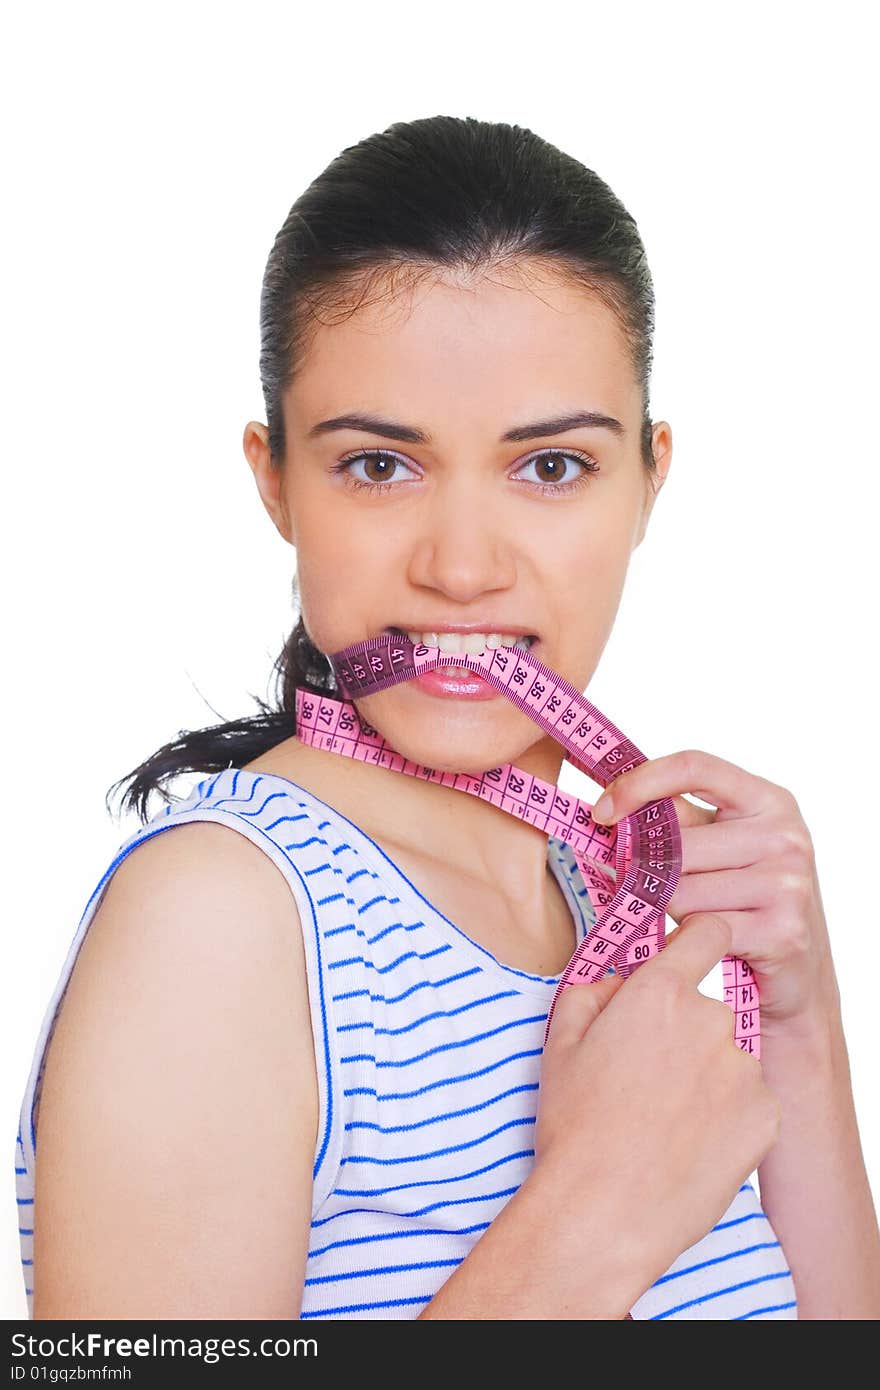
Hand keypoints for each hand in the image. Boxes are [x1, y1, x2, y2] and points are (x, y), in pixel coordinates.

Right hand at [535, 913, 782, 1288]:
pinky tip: (691, 1145)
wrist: (603, 1212)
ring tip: (666, 1122)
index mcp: (660, 994)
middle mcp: (710, 1020)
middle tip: (648, 1078)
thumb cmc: (574, 1126)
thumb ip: (594, 990)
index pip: (708, 934)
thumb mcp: (560, 1042)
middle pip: (707, 1008)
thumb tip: (621, 982)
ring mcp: (744, 1070)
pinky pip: (750, 1102)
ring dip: (706, 1077)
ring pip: (727, 1059)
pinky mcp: (766, 1117)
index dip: (700, 938)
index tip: (691, 952)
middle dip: (683, 1032)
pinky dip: (728, 1117)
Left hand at [590, 749, 837, 1031]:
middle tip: (668, 891)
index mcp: (769, 800)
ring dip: (670, 910)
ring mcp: (787, 883)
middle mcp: (786, 835)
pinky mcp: (781, 931)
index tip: (602, 812)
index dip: (639, 783)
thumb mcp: (724, 845)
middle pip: (675, 843)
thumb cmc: (748, 899)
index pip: (693, 766)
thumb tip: (608, 806)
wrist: (799, 973)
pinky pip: (696, 928)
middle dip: (654, 872)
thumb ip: (677, 819)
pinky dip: (686, 939)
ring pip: (679, 891)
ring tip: (700, 918)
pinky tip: (706, 942)